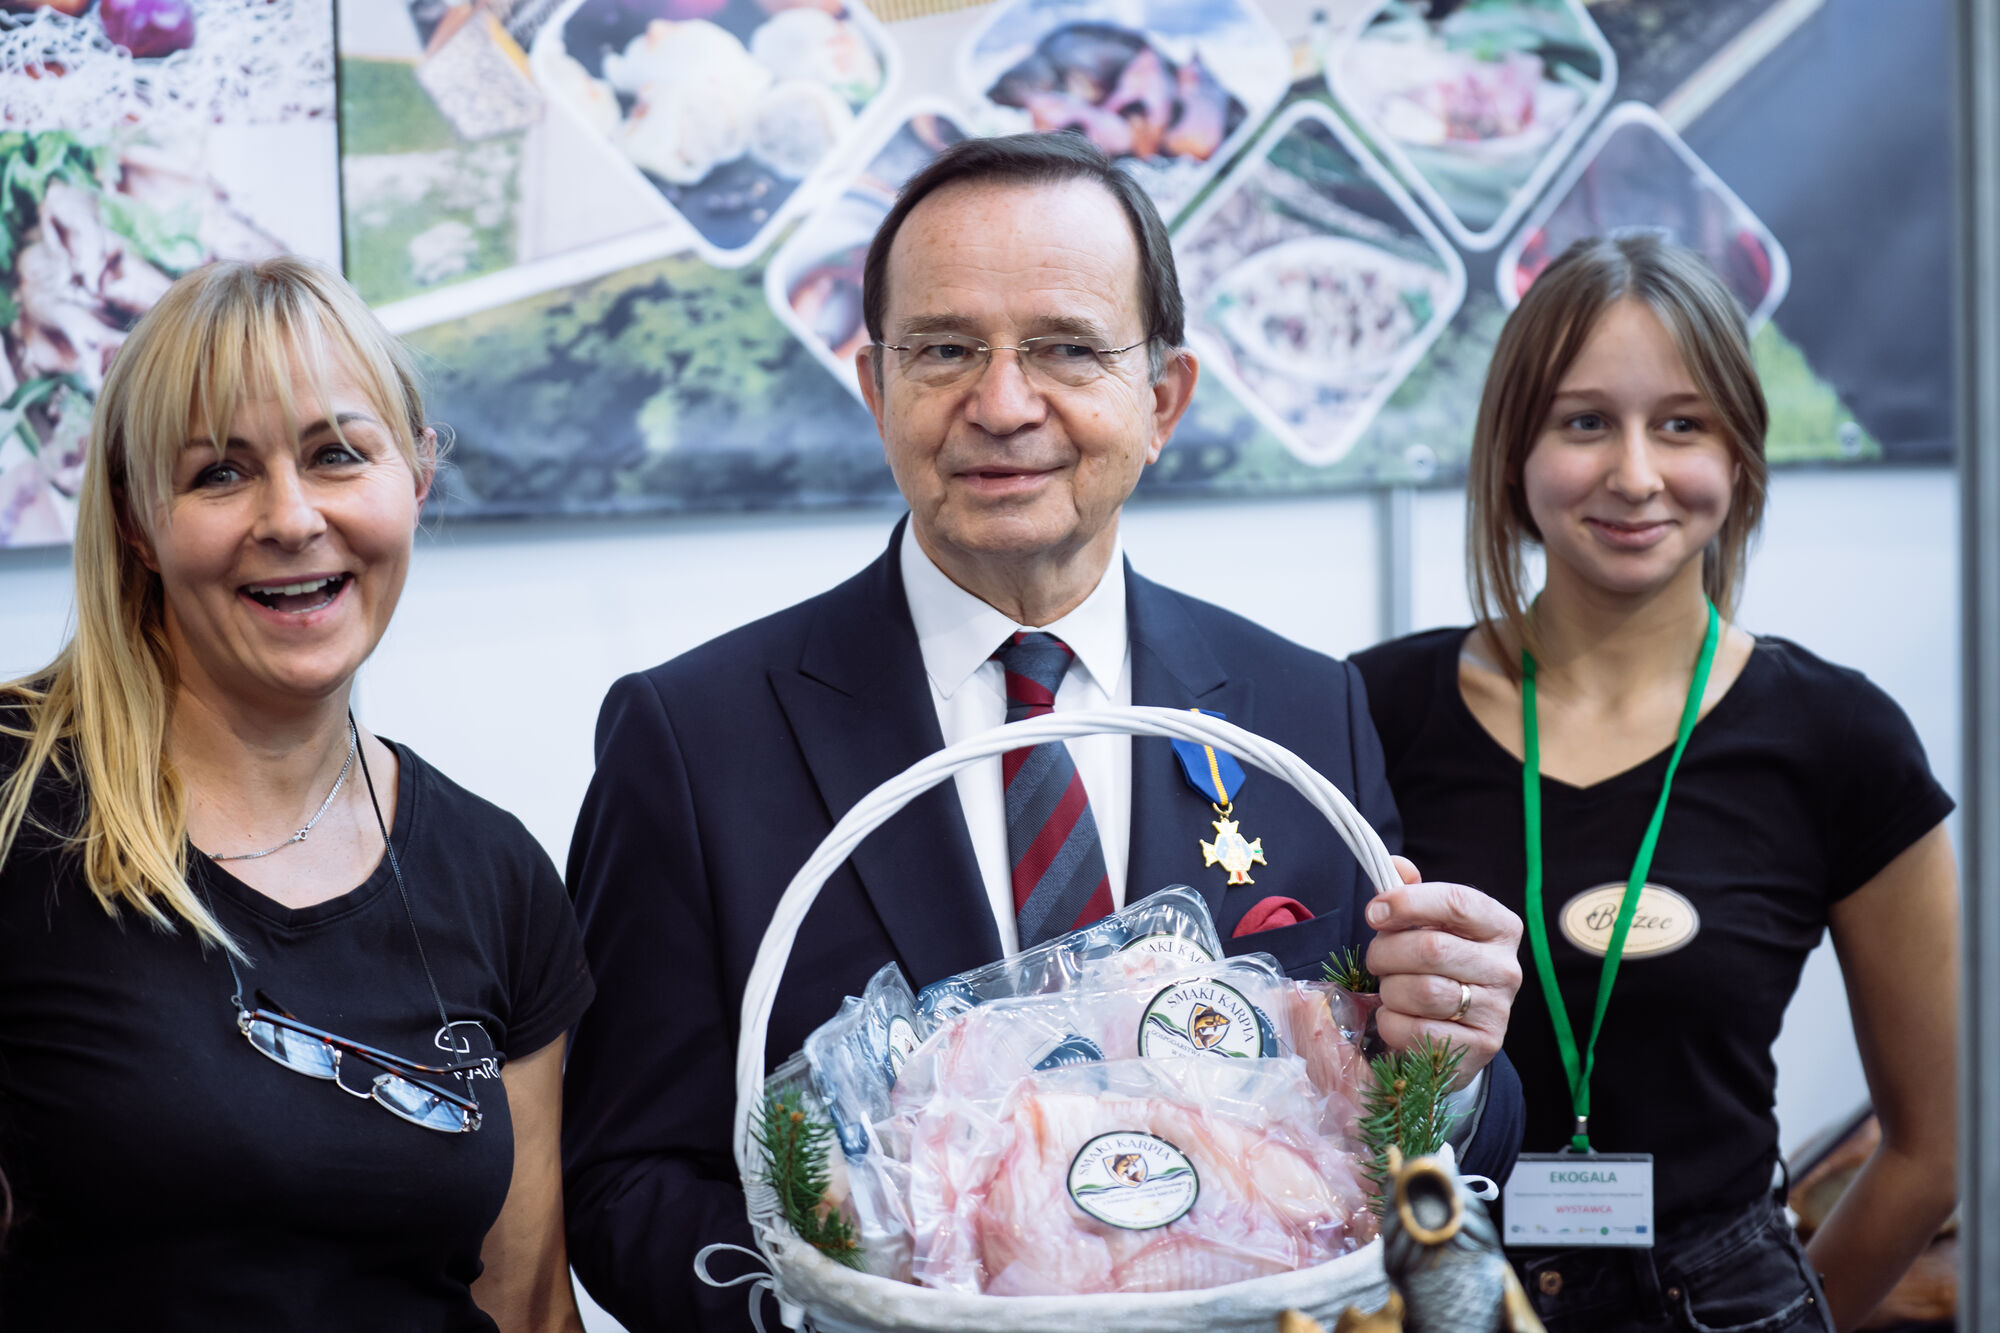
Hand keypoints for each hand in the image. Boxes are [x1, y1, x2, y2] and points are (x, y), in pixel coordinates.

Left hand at [1363, 855, 1522, 1082]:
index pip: (1456, 901)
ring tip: (1390, 989)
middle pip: (1432, 949)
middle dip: (1388, 953)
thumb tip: (1395, 865)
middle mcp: (1506, 967)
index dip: (1408, 903)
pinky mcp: (1481, 1047)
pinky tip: (1396, 1018)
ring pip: (1424, 992)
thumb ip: (1411, 892)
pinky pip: (1419, 1031)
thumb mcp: (1428, 925)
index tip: (1374, 912)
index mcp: (1499, 926)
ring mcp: (1498, 1010)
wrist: (1456, 1031)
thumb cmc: (1437, 967)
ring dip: (1390, 990)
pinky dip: (1393, 1023)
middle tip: (1376, 960)